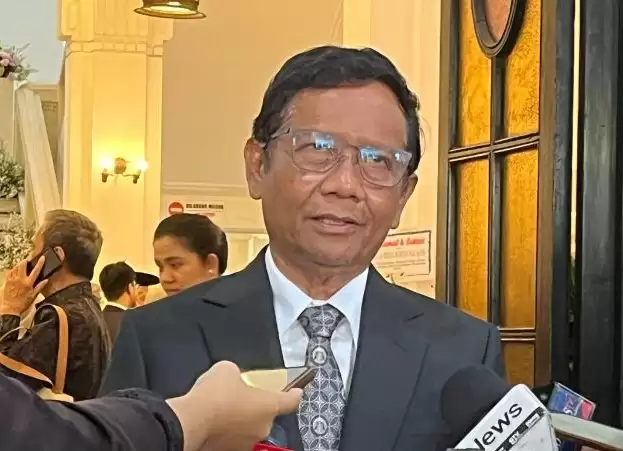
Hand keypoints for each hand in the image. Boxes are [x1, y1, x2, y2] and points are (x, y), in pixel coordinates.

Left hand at [0, 258, 47, 315]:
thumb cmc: (22, 303)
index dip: (40, 263)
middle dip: (25, 260)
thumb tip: (46, 280)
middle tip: (28, 260)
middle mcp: (20, 280)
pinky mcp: (7, 282)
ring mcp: (12, 280)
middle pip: (22, 265)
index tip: (42, 258)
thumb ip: (40, 287)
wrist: (10, 308)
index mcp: (28, 283)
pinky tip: (15, 271)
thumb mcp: (34, 295)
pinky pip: (9, 272)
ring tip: (21, 265)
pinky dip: (12, 270)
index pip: (36, 270)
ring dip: (19, 265)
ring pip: (15, 267)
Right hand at [167, 361, 302, 450]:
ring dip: (241, 420)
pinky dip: (227, 431)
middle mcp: (263, 427)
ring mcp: (247, 443)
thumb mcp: (227, 370)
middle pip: (266, 414)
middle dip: (256, 406)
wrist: (190, 422)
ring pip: (249, 428)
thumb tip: (233, 378)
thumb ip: (238, 374)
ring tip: (223, 409)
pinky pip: (234, 438)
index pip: (291, 401)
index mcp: (269, 405)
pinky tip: (214, 421)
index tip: (297, 391)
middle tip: (242, 396)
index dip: (294, 394)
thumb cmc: (214, 396)